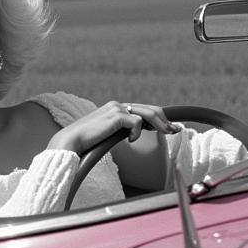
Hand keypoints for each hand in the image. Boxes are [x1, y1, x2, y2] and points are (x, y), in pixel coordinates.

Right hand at [48, 101, 180, 155]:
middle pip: (150, 110)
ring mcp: (117, 108)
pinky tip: (130, 141)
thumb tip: (136, 135)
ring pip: (148, 113)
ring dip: (161, 124)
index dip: (159, 117)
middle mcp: (118, 105)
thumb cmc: (87, 142)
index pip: (143, 110)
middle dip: (165, 120)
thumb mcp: (107, 135)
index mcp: (117, 109)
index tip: (171, 126)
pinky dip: (137, 132)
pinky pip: (136, 122)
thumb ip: (120, 131)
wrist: (71, 142)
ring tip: (168, 133)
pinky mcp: (115, 116)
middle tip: (176, 130)